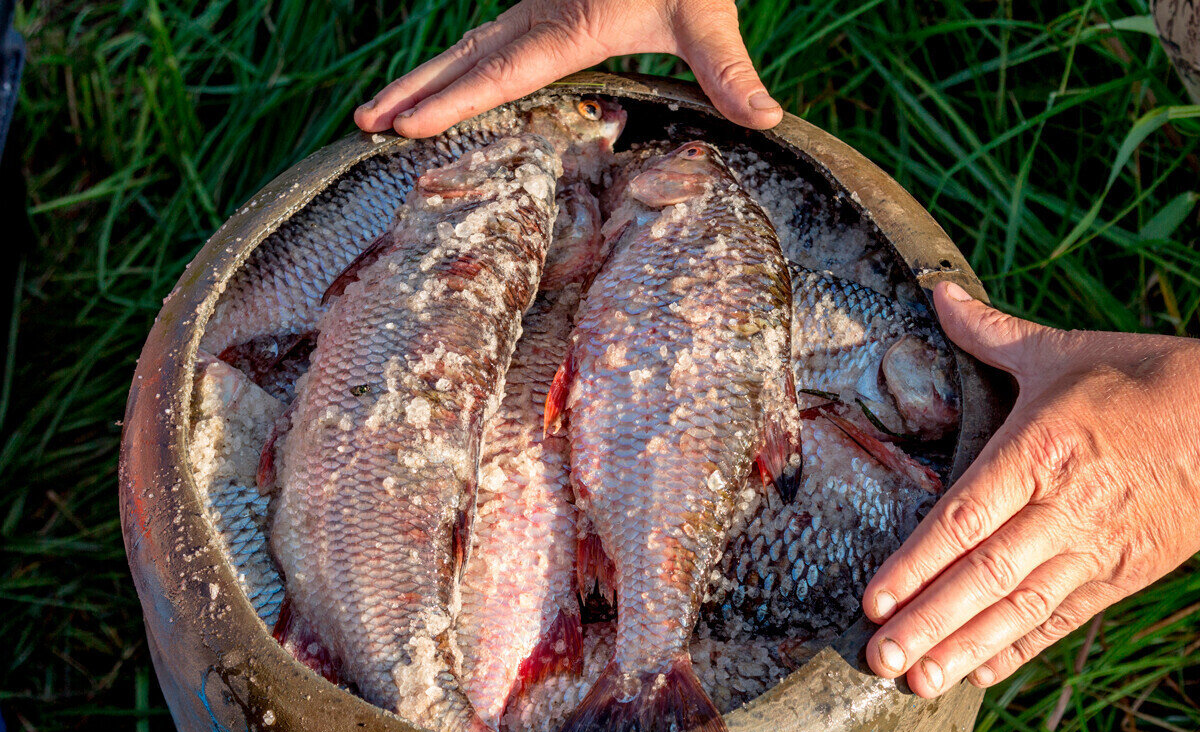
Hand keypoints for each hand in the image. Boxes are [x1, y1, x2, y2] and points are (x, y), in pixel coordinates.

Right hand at [354, 0, 782, 137]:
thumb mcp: (707, 12)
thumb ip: (728, 68)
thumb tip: (765, 118)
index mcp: (570, 25)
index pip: (499, 74)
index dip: (451, 103)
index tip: (405, 127)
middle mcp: (542, 15)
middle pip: (465, 59)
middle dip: (413, 92)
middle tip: (363, 124)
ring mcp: (539, 6)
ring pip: (469, 45)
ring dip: (425, 78)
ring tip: (381, 111)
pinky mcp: (547, 4)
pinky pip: (490, 38)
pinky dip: (458, 65)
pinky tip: (446, 83)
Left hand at [862, 282, 1199, 697]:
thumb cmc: (1141, 377)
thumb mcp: (1061, 350)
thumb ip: (989, 332)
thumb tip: (936, 291)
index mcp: (1040, 450)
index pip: (964, 517)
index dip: (916, 564)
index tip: (873, 600)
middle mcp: (1064, 507)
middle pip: (985, 576)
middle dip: (928, 622)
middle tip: (878, 659)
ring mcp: (1097, 547)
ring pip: (1021, 608)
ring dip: (965, 648)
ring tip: (915, 684)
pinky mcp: (1125, 573)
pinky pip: (1065, 619)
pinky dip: (1021, 650)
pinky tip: (978, 675)